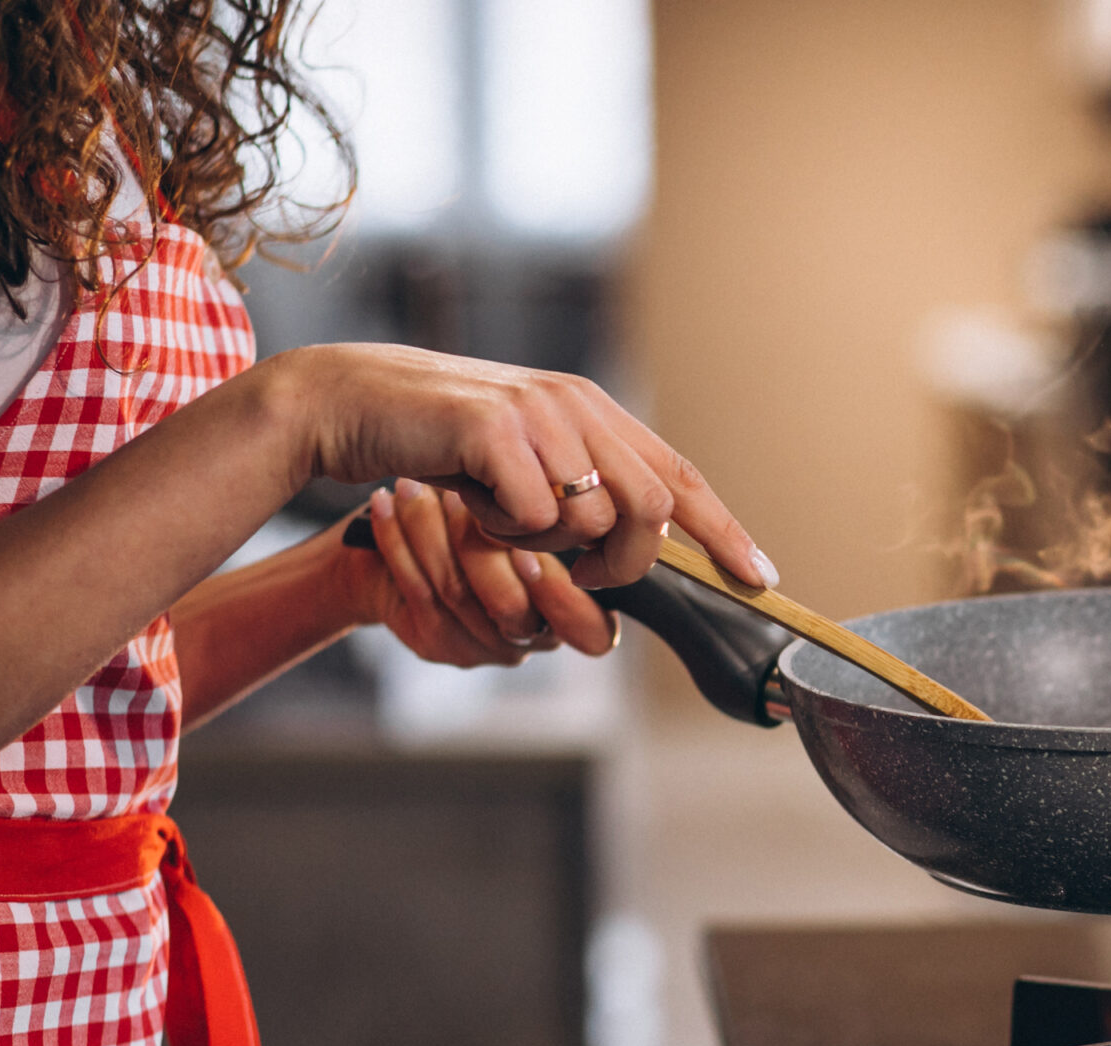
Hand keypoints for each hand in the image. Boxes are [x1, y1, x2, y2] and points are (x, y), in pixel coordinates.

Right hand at [279, 343, 777, 591]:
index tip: (760, 577)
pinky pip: (537, 517)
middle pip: (652, 510)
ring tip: (500, 517)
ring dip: (547, 545)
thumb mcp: (524, 461)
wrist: (350, 404)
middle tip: (577, 574)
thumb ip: (583, 487)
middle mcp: (577, 405)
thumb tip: (639, 545)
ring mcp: (540, 414)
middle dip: (623, 563)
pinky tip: (473, 503)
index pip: (679, 476)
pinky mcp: (497, 429)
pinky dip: (506, 531)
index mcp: (593, 411)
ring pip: (594, 520)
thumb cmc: (435, 442)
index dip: (724, 531)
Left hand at [339, 480, 619, 666]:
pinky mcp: (434, 643)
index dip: (560, 596)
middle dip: (481, 543)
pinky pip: (415, 590)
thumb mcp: (538, 504)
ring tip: (412, 484)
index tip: (525, 549)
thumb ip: (571, 506)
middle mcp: (534, 635)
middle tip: (457, 494)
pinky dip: (397, 539)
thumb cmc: (478, 514)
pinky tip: (385, 502)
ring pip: (456, 592)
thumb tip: (590, 480)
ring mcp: (483, 646)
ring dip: (430, 529)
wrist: (399, 550)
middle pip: (513, 608)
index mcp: (575, 613)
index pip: (593, 633)